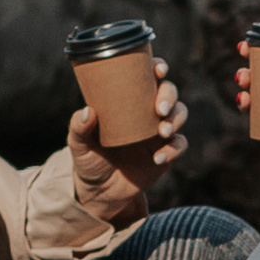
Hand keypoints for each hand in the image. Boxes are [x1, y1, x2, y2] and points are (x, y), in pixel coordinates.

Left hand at [67, 81, 187, 226]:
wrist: (99, 191)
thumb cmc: (88, 159)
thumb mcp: (78, 144)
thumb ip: (79, 128)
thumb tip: (87, 111)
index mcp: (128, 100)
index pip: (147, 76)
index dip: (158, 67)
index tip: (158, 69)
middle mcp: (146, 111)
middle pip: (169, 92)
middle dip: (169, 96)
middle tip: (159, 109)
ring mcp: (158, 131)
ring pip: (180, 114)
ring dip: (176, 119)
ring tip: (163, 132)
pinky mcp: (166, 152)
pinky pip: (179, 145)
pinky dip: (173, 149)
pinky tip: (157, 158)